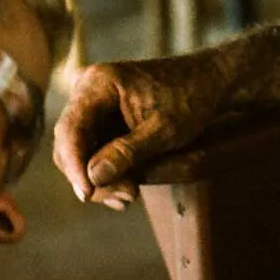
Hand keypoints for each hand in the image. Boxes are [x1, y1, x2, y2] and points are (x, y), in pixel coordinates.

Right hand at [52, 52, 231, 207]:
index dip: (75, 165)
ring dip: (101, 179)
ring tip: (129, 197)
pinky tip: (126, 191)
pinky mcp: (101, 120)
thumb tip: (92, 177)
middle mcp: (87, 91)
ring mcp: (93, 106)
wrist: (208, 82)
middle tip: (127, 197)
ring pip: (80, 153)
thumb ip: (127, 152)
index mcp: (99, 83)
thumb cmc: (190, 99)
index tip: (87, 193)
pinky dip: (107, 173)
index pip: (70, 129)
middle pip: (70, 144)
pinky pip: (93, 152)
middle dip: (92, 176)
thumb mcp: (164, 130)